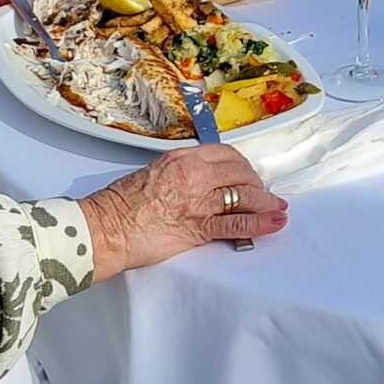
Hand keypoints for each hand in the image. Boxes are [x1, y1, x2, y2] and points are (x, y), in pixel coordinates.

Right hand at [80, 144, 286, 277]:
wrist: (105, 229)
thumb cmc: (121, 205)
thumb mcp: (154, 173)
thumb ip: (181, 173)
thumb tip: (202, 181)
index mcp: (182, 158)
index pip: (226, 155)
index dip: (243, 167)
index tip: (248, 175)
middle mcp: (194, 174)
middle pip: (242, 173)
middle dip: (257, 185)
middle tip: (263, 195)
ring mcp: (199, 200)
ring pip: (246, 196)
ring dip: (267, 204)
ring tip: (278, 210)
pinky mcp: (200, 227)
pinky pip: (239, 223)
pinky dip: (261, 224)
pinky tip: (274, 224)